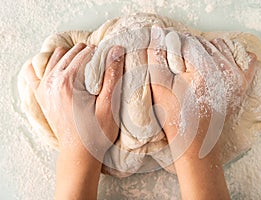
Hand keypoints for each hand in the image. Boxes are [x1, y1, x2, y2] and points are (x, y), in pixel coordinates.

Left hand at [24, 43, 124, 199]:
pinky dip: (50, 65)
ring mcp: (43, 87)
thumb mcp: (109, 105)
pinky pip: (36, 69)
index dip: (103, 56)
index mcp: (68, 81)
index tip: (110, 67)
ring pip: (58, 55)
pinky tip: (62, 71)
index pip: (87, 53)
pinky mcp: (41, 94)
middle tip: (100, 71)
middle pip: (72, 51)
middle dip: (89, 56)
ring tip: (86, 71)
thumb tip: (116, 49)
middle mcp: (52, 80)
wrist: (79, 154)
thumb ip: (112, 75)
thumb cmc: (96, 133)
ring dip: (73, 58)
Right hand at [147, 26, 256, 199]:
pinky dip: (229, 56)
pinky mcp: (241, 84)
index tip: (169, 60)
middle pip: (203, 43)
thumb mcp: (160, 87)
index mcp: (203, 68)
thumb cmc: (175, 118)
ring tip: (194, 68)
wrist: (196, 143)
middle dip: (188, 49)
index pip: (187, 42)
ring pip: (219, 47)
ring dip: (205, 51)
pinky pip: (241, 58)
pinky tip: (215, 65)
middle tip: (179, 67)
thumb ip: (156, 57)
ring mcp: (236, 77)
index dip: (174, 47)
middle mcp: (223, 69)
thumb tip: (156, 31)